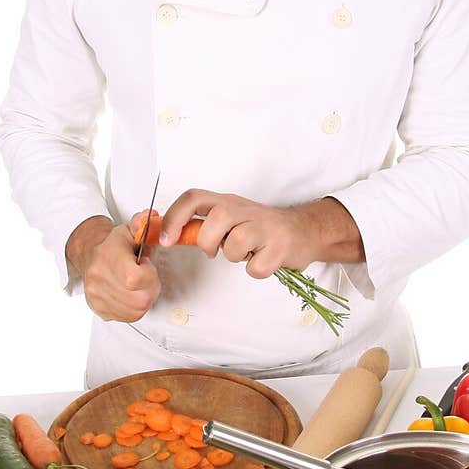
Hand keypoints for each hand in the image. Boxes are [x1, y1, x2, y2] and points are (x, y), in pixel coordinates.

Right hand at [66, 217, 160, 322]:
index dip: (148, 275)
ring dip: (144, 299)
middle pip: (139, 299)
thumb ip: (142, 224)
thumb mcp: (129, 230)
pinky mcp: (99, 308)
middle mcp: (98, 278)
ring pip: (136, 311)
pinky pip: (127, 317)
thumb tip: (151, 217)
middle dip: (150, 288)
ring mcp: (97, 296)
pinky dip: (135, 308)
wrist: (90, 255)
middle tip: (146, 277)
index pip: (134, 279)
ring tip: (139, 285)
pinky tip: (132, 294)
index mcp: (107, 256)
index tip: (146, 266)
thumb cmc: (113, 246)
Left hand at [157, 190, 329, 278]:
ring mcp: (265, 227)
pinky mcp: (280, 247)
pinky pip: (256, 267)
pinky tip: (262, 261)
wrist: (303, 231)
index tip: (165, 240)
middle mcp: (245, 209)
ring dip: (234, 256)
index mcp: (227, 202)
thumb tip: (170, 236)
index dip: (174, 217)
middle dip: (208, 241)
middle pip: (217, 218)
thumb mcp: (230, 218)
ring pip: (237, 242)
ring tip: (244, 254)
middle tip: (213, 251)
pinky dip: (255, 270)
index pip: (194, 198)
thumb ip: (203, 224)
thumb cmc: (260, 228)